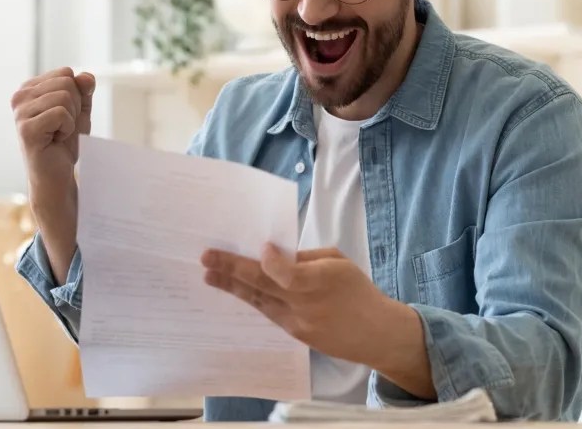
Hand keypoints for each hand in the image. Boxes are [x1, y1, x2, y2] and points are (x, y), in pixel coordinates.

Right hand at [11, 66, 94, 188]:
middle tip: (62, 127)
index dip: (76, 95)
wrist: (58, 173)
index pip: (66, 73)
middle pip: (66, 83)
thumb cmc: (65, 142)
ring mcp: (20, 113)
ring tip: (58, 133)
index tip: (65, 115)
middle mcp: (20, 97)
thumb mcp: (79, 110)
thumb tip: (86, 76)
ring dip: (70, 119)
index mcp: (29, 88)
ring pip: (64, 97)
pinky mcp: (26, 129)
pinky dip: (67, 128)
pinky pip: (60, 114)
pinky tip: (56, 140)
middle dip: (74, 107)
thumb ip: (84, 90)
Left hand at [201, 244, 402, 366]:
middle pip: (264, 286)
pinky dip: (251, 299)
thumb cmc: (358, 290)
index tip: (262, 248)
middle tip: (207, 257)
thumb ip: (307, 259)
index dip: (271, 262)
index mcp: (322, 281)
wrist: (374, 333)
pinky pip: (268, 312)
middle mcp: (306, 304)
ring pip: (259, 301)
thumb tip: (276, 255)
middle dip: (232, 269)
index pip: (288, 274)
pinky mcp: (295, 334)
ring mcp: (298, 323)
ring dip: (232, 287)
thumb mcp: (339, 263)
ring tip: (209, 274)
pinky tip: (235, 289)